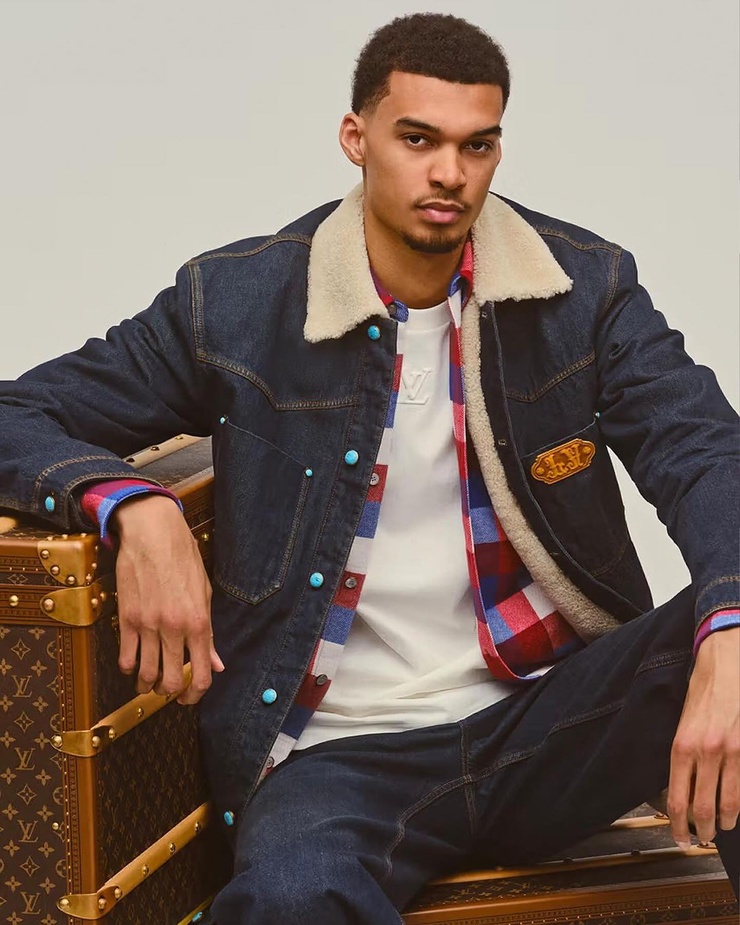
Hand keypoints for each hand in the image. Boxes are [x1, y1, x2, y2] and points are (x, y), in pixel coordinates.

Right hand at [112, 494, 224, 704]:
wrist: (153, 534)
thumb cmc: (183, 559)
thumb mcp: (205, 594)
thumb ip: (208, 634)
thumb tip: (216, 663)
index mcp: (198, 622)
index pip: (200, 674)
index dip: (196, 694)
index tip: (190, 698)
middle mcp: (174, 628)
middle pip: (170, 681)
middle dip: (170, 693)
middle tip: (168, 692)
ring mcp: (148, 625)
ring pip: (146, 674)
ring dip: (147, 685)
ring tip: (149, 684)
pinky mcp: (127, 618)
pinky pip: (125, 656)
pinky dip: (129, 667)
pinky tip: (133, 665)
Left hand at [668, 626, 739, 845]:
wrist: (726, 663)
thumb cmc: (701, 689)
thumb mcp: (682, 720)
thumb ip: (683, 752)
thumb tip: (682, 783)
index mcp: (681, 745)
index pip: (677, 798)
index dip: (678, 824)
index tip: (679, 837)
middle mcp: (704, 752)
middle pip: (702, 808)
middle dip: (702, 831)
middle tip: (701, 840)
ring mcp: (730, 752)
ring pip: (728, 803)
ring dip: (724, 822)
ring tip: (721, 828)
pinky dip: (739, 802)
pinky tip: (736, 809)